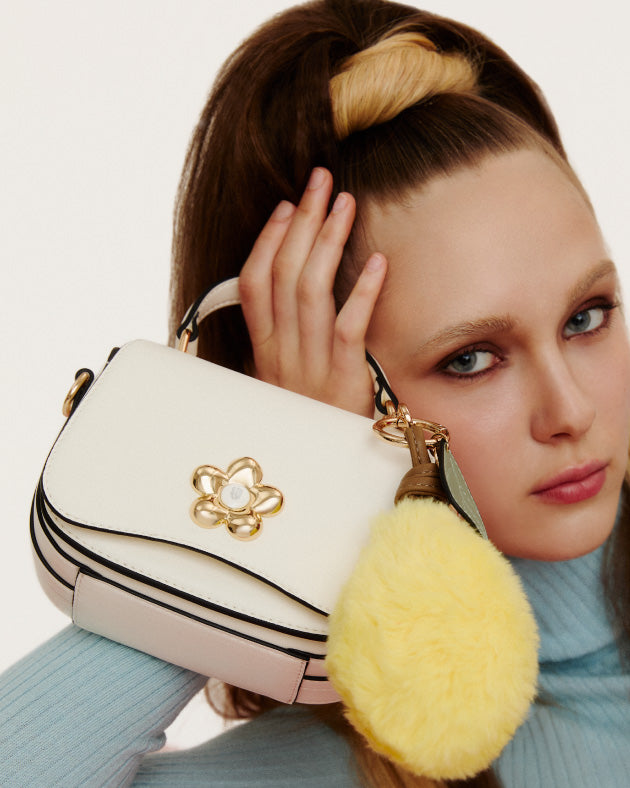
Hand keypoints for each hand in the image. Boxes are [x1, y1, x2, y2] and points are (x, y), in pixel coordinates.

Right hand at [239, 167, 386, 416]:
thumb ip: (276, 342)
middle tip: (321, 181)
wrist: (319, 476)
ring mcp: (311, 366)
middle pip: (285, 274)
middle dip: (303, 221)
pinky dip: (363, 293)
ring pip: (311, 292)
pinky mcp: (345, 381)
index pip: (255, 283)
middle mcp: (282, 352)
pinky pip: (349, 330)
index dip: (269, 240)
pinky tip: (379, 262)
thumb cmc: (304, 421)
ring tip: (345, 203)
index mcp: (264, 349)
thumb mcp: (276, 383)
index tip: (287, 206)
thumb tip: (281, 300)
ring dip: (329, 242)